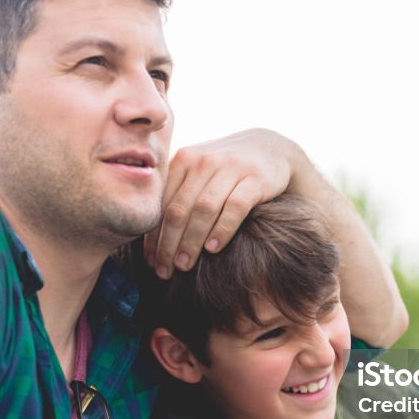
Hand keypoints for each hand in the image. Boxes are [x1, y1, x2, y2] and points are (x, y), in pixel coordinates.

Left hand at [144, 129, 303, 277]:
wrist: (269, 148)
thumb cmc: (225, 170)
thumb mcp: (198, 173)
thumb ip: (177, 195)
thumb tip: (152, 241)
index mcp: (184, 160)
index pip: (161, 204)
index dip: (153, 236)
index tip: (149, 261)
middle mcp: (204, 161)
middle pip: (179, 209)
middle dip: (168, 244)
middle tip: (164, 270)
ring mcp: (231, 168)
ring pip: (204, 209)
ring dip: (191, 241)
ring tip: (185, 265)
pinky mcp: (256, 178)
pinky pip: (235, 207)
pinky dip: (222, 230)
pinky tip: (213, 248)